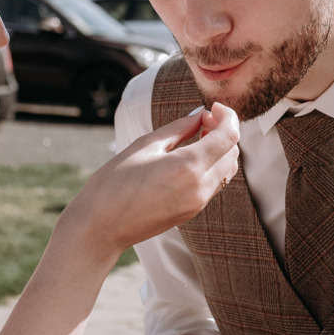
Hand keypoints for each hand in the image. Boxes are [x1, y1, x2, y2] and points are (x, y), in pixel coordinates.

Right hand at [63, 103, 239, 262]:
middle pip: (232, 153)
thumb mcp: (145, 146)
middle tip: (203, 120)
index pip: (229, 136)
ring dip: (220, 150)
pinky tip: (192, 157)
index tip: (215, 107)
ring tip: (199, 136)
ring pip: (227, 170)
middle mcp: (200, 187)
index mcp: (188, 167)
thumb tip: (200, 114)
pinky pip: (215, 184)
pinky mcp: (192, 212)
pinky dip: (213, 166)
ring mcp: (198, 203)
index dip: (228, 117)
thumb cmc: (114, 183)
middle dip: (224, 132)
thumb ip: (178, 128)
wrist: (101, 227)